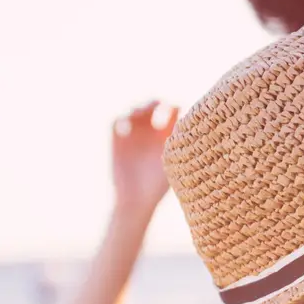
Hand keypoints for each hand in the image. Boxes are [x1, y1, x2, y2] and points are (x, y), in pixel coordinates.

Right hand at [112, 101, 179, 215]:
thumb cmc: (158, 186)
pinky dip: (121, 117)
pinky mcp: (117, 140)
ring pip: (135, 111)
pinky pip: (116, 121)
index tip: (175, 107)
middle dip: (154, 101)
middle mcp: (151, 132)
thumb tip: (186, 120)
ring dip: (138, 107)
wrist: (135, 201)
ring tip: (141, 111)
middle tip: (157, 103)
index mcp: (167, 135)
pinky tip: (128, 119)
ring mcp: (133, 135)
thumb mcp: (172, 161)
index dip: (174, 105)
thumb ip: (177, 142)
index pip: (173, 110)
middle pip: (153, 106)